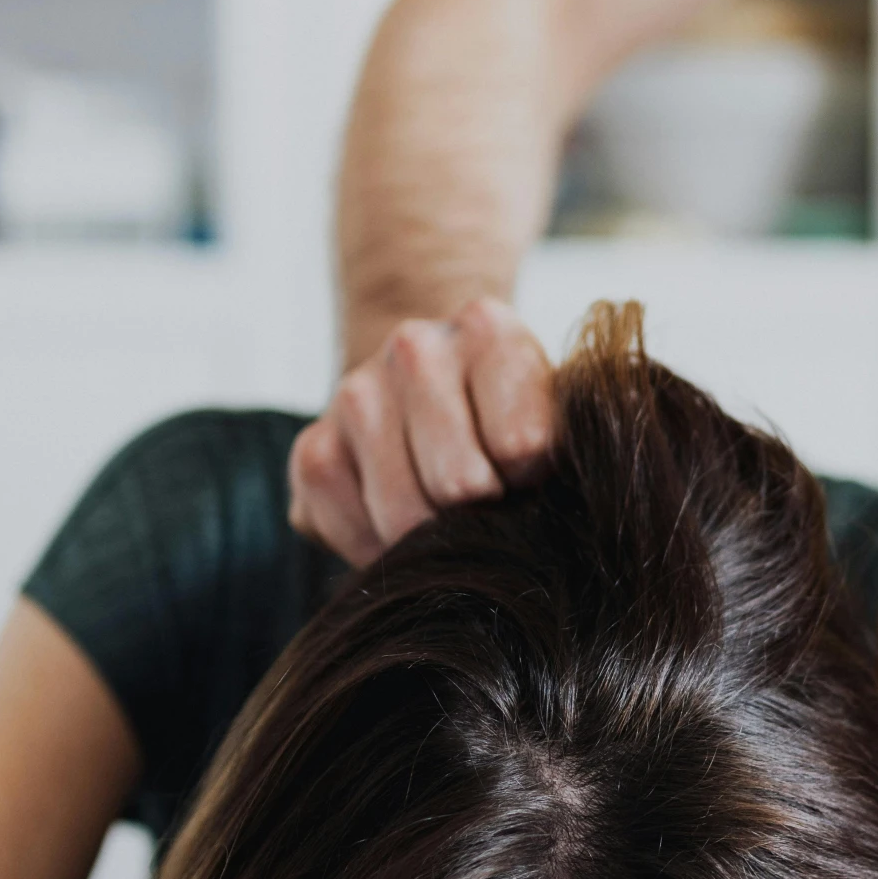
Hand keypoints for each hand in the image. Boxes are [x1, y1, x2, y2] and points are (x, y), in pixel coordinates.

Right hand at [287, 298, 554, 565]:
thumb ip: (564, 451)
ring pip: (404, 517)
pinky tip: (401, 519)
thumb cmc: (511, 418)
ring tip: (446, 513)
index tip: (532, 474)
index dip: (532, 481)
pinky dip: (382, 548)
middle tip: (488, 503)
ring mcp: (354, 395)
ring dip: (430, 539)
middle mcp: (413, 348)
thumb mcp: (556, 417)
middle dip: (481, 516)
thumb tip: (547, 524)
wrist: (429, 388)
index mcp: (487, 330)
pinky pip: (353, 531)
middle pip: (460, 485)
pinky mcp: (312, 450)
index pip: (521, 443)